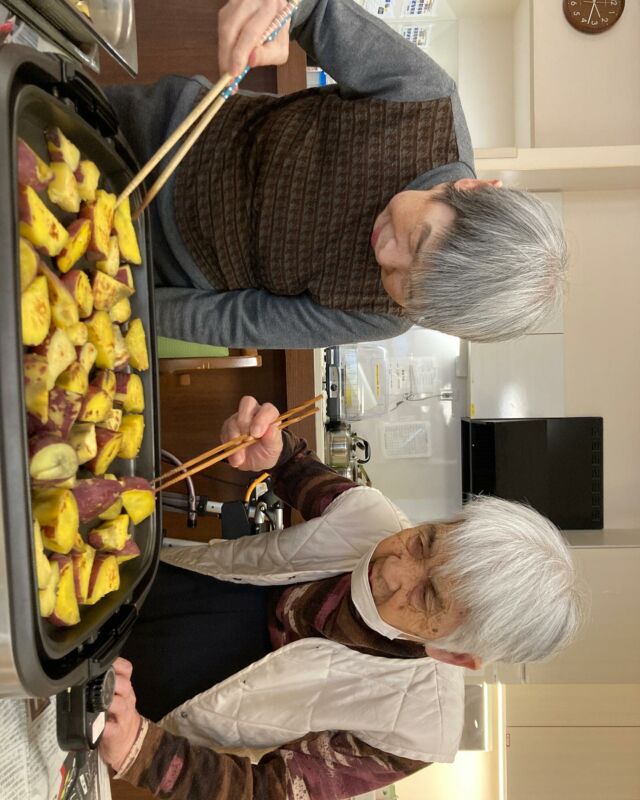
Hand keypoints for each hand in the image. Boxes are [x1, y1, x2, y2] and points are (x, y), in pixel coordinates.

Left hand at [99, 658, 141, 772]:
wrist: (129, 742)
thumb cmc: (118, 715)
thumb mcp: (117, 697)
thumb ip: (107, 684)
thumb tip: (83, 672)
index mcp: (125, 688)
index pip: (126, 669)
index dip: (117, 664)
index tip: (105, 662)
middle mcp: (127, 699)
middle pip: (124, 684)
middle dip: (112, 681)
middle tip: (99, 681)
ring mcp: (124, 716)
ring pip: (120, 704)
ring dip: (109, 702)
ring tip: (99, 702)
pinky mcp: (118, 733)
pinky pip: (111, 728)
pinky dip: (103, 726)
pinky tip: (96, 725)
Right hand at [218, 0, 290, 76]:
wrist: (274, 11)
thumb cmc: (277, 31)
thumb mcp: (280, 47)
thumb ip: (268, 55)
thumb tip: (250, 62)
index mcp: (269, 9)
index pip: (250, 32)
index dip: (240, 54)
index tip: (234, 73)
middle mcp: (251, 1)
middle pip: (231, 29)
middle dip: (226, 57)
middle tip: (226, 78)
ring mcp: (237, 2)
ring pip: (223, 29)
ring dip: (223, 53)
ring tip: (227, 71)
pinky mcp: (228, 7)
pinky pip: (221, 28)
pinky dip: (223, 46)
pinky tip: (228, 57)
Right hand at [220, 395, 282, 470]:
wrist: (255, 462)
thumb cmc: (267, 451)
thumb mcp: (274, 449)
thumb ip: (274, 438)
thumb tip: (272, 429)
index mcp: (269, 415)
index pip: (267, 408)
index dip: (261, 419)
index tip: (256, 434)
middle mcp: (254, 413)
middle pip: (247, 403)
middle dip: (244, 421)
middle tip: (246, 439)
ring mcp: (239, 418)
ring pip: (233, 420)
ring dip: (235, 439)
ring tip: (240, 458)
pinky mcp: (228, 428)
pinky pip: (224, 432)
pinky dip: (229, 446)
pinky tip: (235, 458)